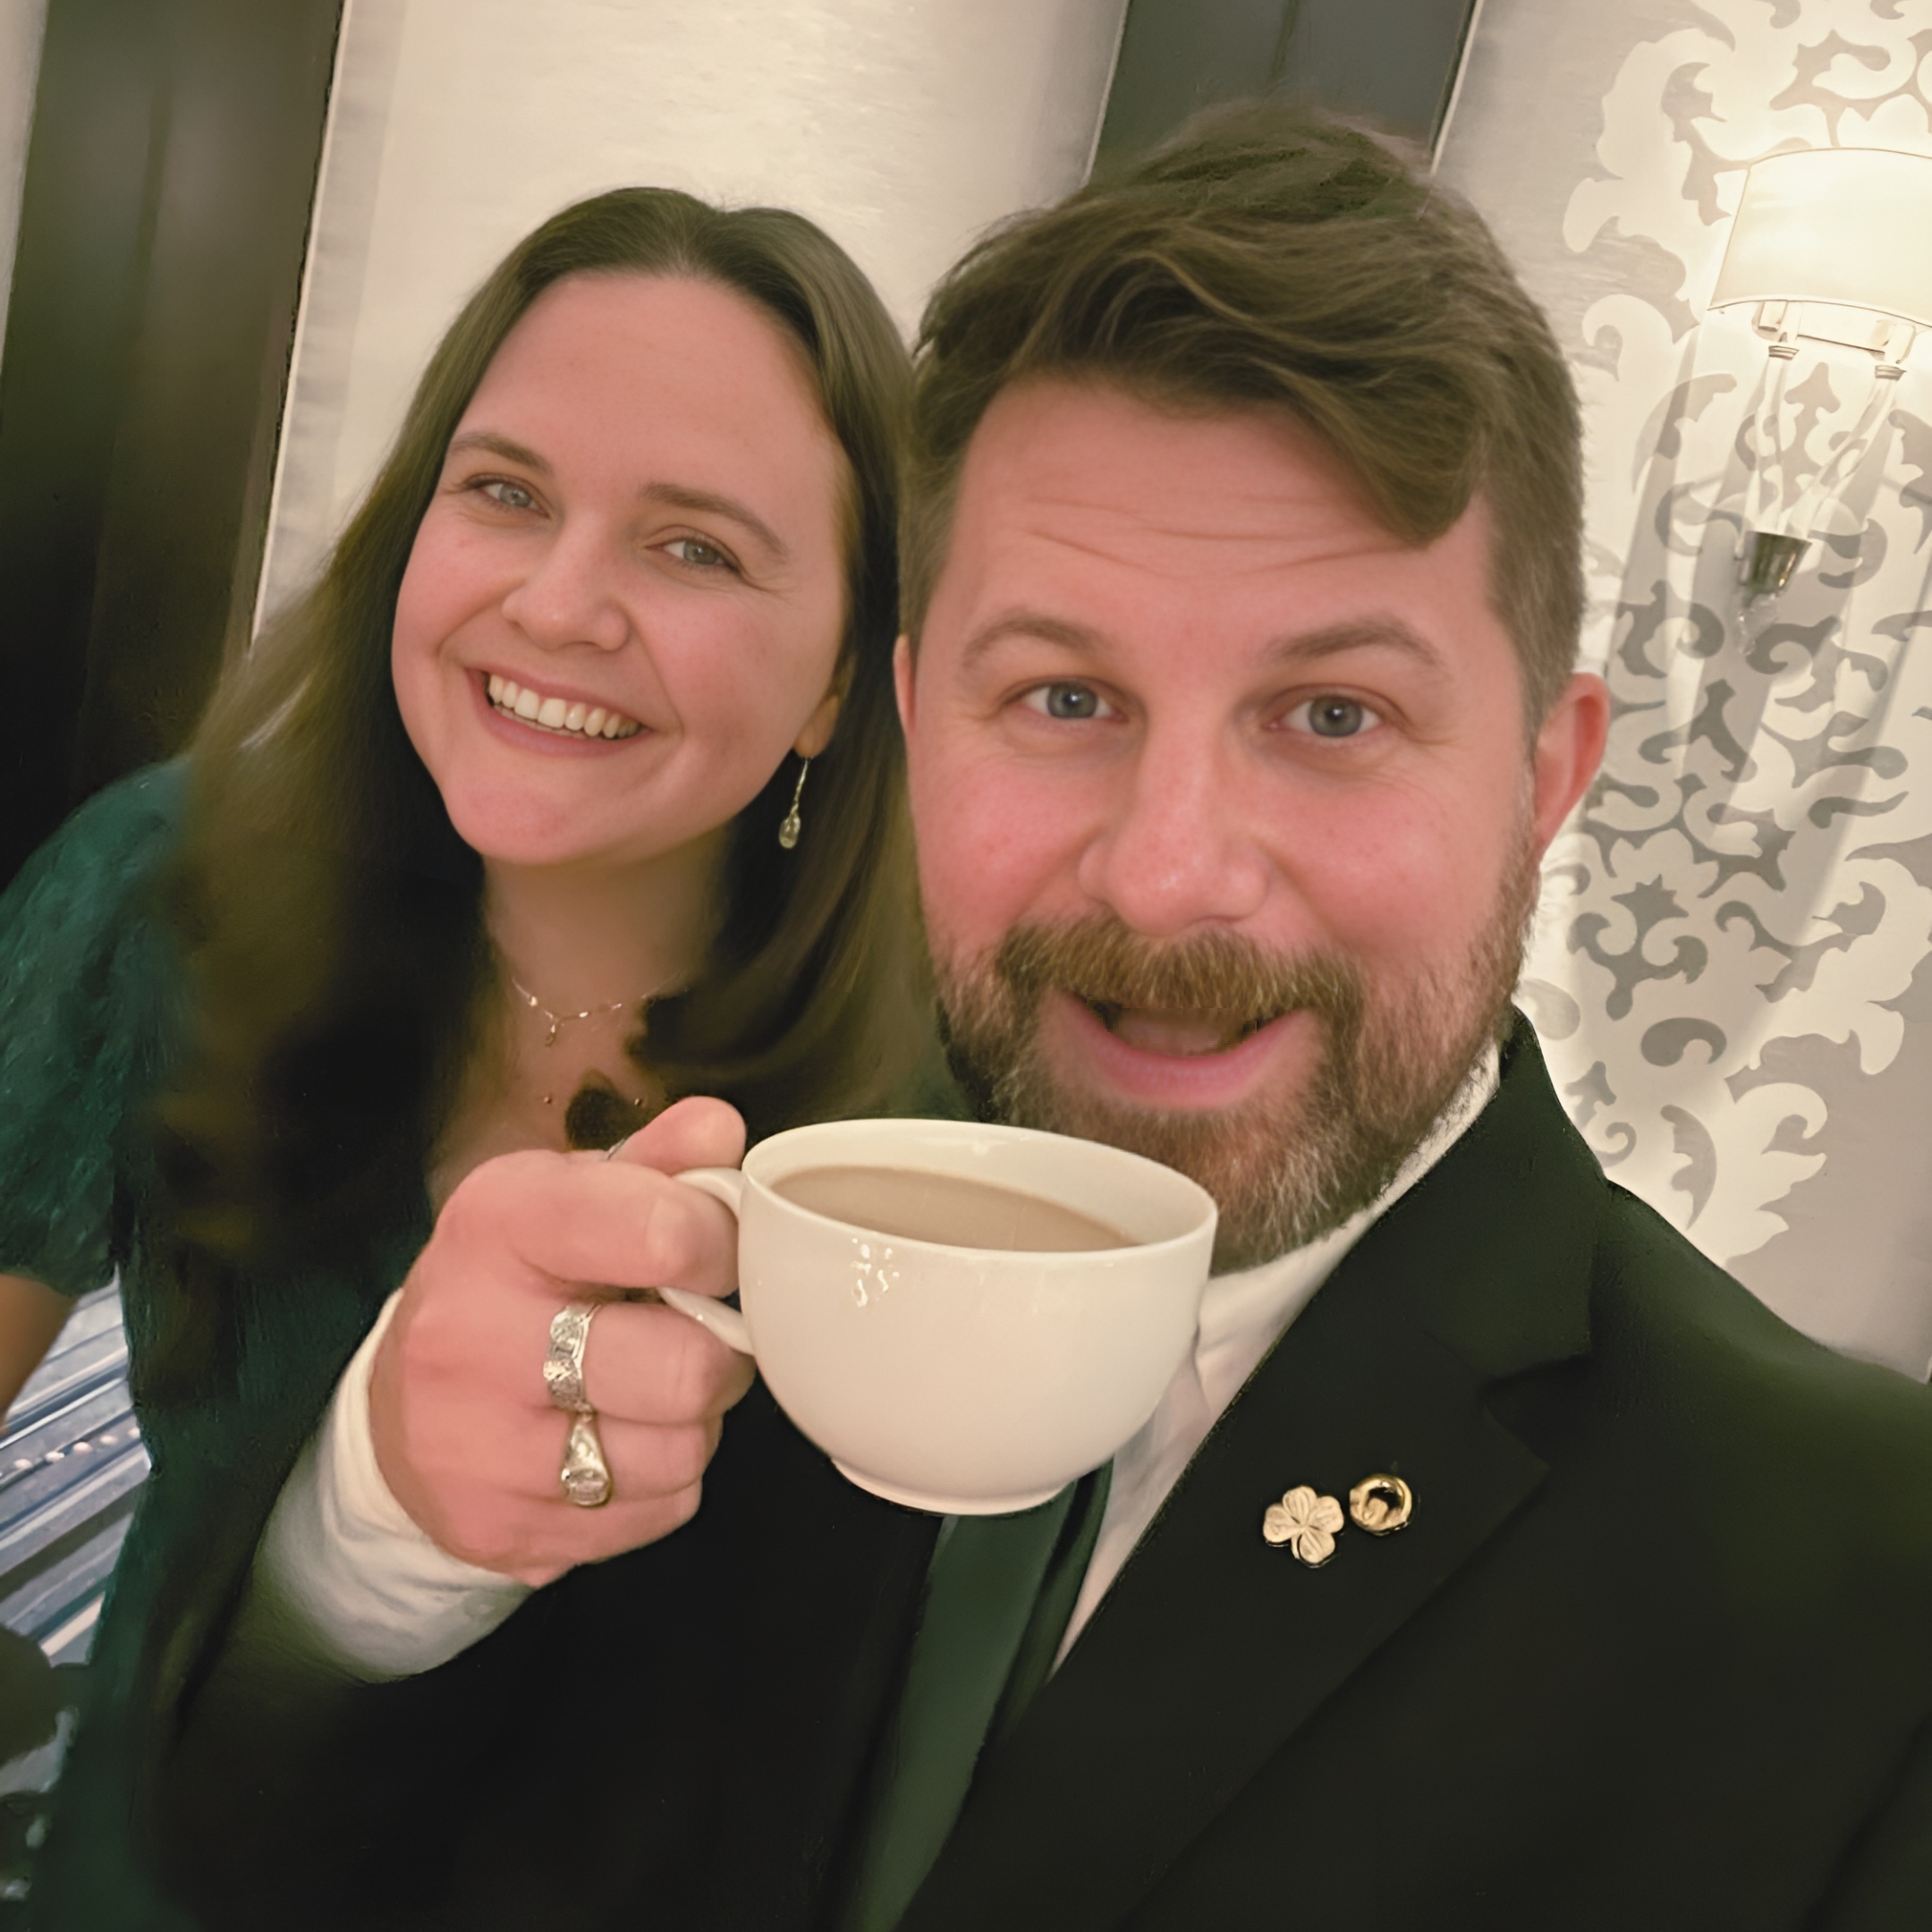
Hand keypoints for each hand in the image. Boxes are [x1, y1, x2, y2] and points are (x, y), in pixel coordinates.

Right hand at [367, 1098, 753, 1585]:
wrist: (398, 1410)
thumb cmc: (508, 1285)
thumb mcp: (566, 1197)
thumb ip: (656, 1160)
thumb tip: (719, 1132)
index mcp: (498, 1223)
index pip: (661, 1233)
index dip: (721, 1246)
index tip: (716, 1253)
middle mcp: (471, 1334)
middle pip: (684, 1367)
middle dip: (719, 1352)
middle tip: (699, 1336)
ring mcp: (476, 1445)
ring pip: (678, 1452)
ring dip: (694, 1425)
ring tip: (654, 1391)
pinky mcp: (495, 1528)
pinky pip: (655, 1514)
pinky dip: (663, 1484)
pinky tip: (620, 1443)